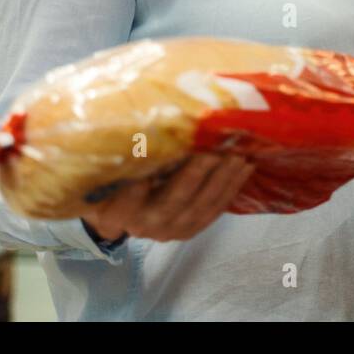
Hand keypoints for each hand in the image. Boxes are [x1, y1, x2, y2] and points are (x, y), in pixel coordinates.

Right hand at [82, 153, 253, 243]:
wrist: (121, 215)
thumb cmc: (113, 181)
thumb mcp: (108, 170)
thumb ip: (123, 155)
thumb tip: (142, 122)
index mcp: (116, 212)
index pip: (127, 199)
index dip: (142, 183)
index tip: (157, 158)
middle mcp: (143, 225)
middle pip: (173, 200)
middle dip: (196, 174)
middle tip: (214, 150)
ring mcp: (169, 231)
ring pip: (201, 206)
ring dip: (222, 179)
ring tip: (238, 154)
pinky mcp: (189, 231)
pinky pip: (214, 210)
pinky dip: (231, 188)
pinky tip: (245, 167)